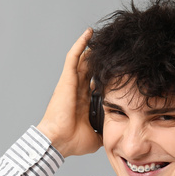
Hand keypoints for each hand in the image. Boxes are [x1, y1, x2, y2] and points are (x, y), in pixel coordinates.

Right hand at [36, 27, 102, 158]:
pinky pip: (73, 57)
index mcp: (82, 103)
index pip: (93, 84)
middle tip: (110, 48)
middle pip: (88, 69)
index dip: (102, 76)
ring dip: (90, 48)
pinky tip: (89, 34)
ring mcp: (71, 84)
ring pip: (82, 60)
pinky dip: (80, 45)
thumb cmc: (71, 141)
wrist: (59, 141)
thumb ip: (104, 132)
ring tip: (100, 36)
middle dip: (97, 59)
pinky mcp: (67, 79)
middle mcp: (76, 91)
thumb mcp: (95, 137)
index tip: (115, 69)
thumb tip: (115, 136)